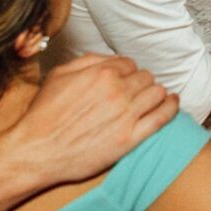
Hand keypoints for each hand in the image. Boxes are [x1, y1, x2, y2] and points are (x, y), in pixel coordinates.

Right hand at [7, 55, 176, 183]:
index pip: (129, 64)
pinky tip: (173, 103)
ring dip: (156, 94)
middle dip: (141, 83)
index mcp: (101, 73)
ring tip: (151, 99)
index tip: (124, 81)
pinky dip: (171, 108)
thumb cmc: (44, 114)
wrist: (37, 151)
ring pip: (157, 94)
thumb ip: (87, 61)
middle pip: (145, 78)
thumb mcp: (59, 75)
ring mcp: (127, 115)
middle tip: (134, 93)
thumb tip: (109, 59)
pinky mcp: (131, 138)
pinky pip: (162, 117)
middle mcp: (118, 90)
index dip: (127, 72)